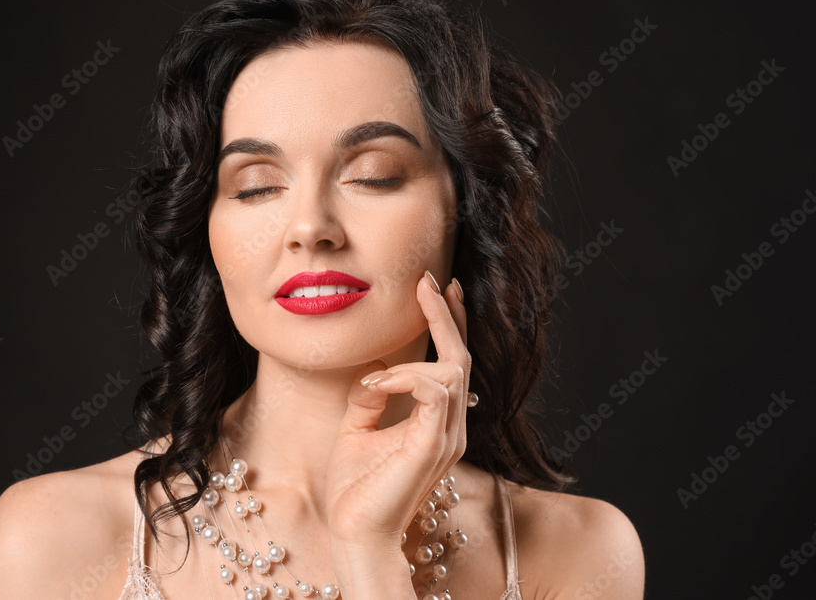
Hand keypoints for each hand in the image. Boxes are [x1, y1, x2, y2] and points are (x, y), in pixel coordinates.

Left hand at [325, 270, 469, 549]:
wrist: (355, 532)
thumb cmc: (356, 488)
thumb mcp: (356, 427)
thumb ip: (370, 396)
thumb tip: (374, 370)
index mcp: (437, 425)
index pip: (451, 365)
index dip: (448, 324)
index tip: (437, 289)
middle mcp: (450, 429)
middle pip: (460, 359)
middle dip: (445, 317)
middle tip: (428, 283)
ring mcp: (447, 438)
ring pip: (451, 371)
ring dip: (411, 360)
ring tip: (376, 378)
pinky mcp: (433, 446)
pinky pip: (434, 390)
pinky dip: (405, 377)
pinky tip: (378, 384)